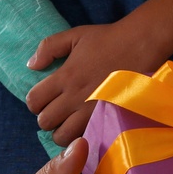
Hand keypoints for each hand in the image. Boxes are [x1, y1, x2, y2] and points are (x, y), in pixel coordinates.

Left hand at [24, 19, 166, 145]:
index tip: (45, 97)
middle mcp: (75, 97)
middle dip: (47, 117)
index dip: (35, 101)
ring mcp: (91, 111)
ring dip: (62, 130)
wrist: (141, 46)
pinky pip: (85, 138)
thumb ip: (49, 47)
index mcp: (64, 77)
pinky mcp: (107, 119)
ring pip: (63, 136)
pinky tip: (85, 126)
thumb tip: (31, 65)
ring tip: (70, 121)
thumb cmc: (108, 39)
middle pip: (45, 122)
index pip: (34, 101)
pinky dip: (81, 136)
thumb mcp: (74, 35)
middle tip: (58, 110)